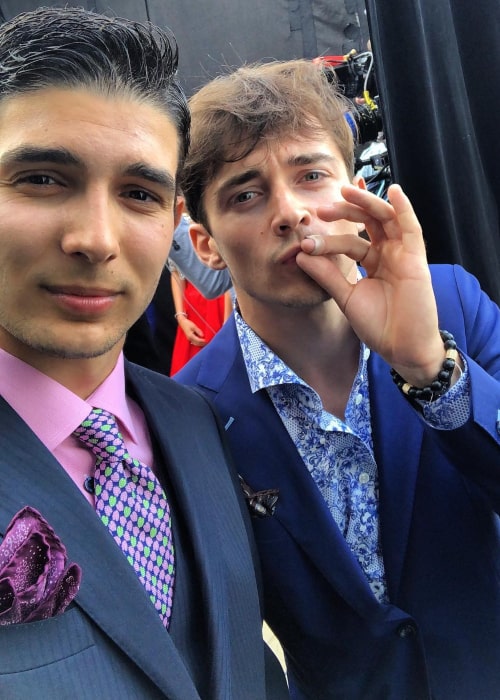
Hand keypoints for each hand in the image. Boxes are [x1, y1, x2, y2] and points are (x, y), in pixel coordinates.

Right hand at [178, 317, 206, 346]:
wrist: (182, 323)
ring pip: (196, 344)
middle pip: (197, 344)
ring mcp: (189, 339)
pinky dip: (199, 343)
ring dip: (201, 344)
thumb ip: (198, 331)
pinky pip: (195, 343)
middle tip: (208, 342)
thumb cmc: (188, 324)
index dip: (203, 341)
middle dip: (203, 343)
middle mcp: (189, 339)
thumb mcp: (194, 326)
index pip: (198, 340)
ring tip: (206, 342)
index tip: (207, 340)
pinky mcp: (190, 339)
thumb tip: (202, 335)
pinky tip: (202, 342)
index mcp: (190, 336)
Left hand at [296, 183, 444, 385]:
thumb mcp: (346, 297)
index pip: (350, 240)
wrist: (401, 347)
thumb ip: (327, 275)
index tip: (306, 239)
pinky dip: (404, 208)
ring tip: (346, 192)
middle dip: (345, 212)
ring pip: (386, 219)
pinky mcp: (416, 258)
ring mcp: (402, 254)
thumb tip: (301, 254)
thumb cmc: (378, 325)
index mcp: (373, 262)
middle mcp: (388, 254)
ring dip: (367, 203)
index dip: (330, 237)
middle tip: (321, 210)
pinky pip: (412, 227)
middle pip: (367, 223)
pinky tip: (394, 191)